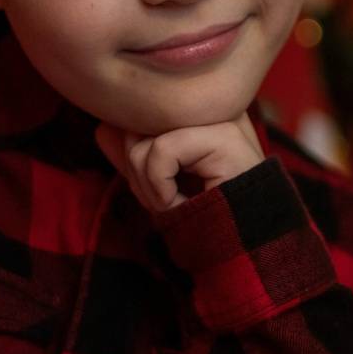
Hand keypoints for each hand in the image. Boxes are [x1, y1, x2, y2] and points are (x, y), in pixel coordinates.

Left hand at [95, 114, 263, 211]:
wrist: (248, 248)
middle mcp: (211, 105)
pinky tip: (184, 203)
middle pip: (135, 127)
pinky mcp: (224, 135)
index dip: (135, 161)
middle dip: (139, 175)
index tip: (162, 190)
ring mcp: (220, 116)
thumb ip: (135, 156)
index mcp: (199, 112)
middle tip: (168, 199)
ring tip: (178, 202)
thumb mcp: (161, 184)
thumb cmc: (206, 215)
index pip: (138, 117)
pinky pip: (160, 151)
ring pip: (143, 140)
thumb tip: (103, 129)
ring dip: (150, 187)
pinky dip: (161, 188)